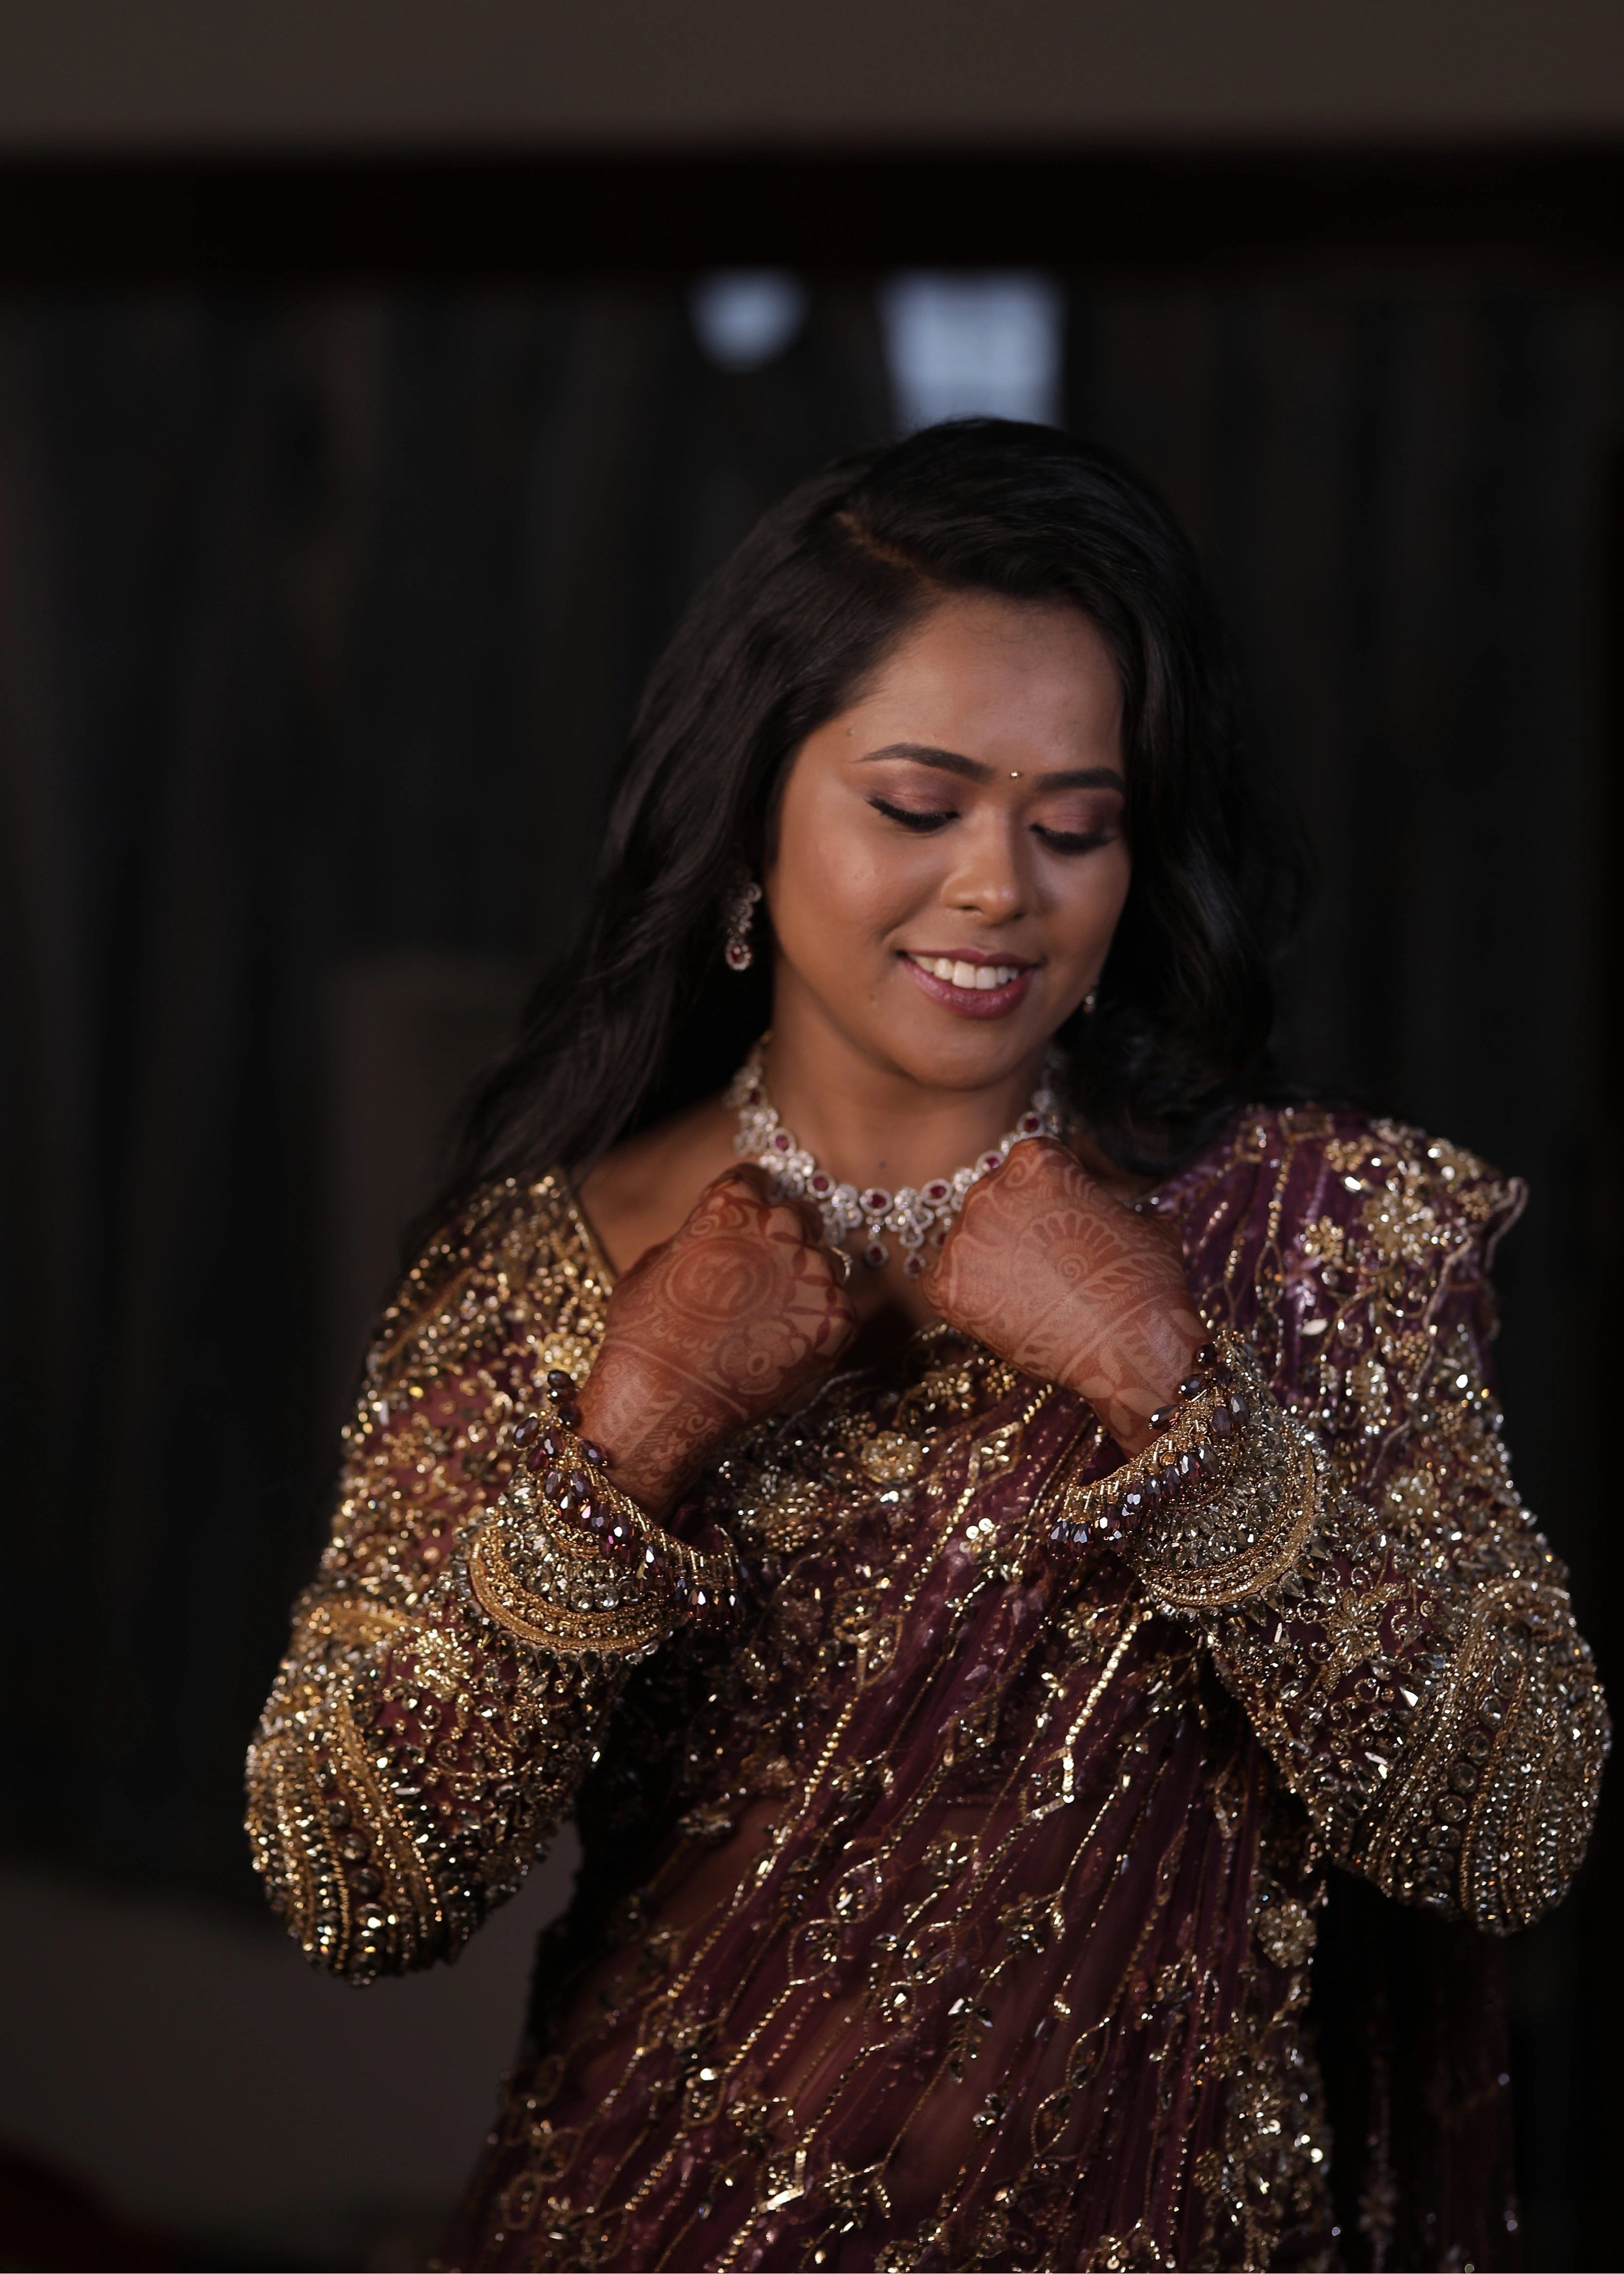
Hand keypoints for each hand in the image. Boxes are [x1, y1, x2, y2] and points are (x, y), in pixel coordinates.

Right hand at [577, 1167, 856, 1513]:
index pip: (756, 1180)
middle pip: (800, 1216)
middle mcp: (781, 1224)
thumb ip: (692, 1237)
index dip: (747, 1206)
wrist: (662, 1398)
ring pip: (823, 1265)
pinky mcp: (838, 1318)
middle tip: (760, 1282)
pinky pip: (839, 1311)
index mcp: (732, 1200)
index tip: (743, 1228)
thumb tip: (705, 1241)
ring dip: (803, 1285)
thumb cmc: (643, 1331)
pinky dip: (818, 1327)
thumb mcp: (652, 1264)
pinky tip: (785, 1347)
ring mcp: (815, 1271)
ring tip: (769, 1323)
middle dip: (782, 1242)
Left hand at [922, 1138, 1202, 1451]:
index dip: (1049, 1198)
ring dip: (990, 1261)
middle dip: (1016, 1227)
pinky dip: (963, 1297)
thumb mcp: (1144, 1220)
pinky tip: (999, 1311)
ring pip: (967, 1241)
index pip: (1027, 1167)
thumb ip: (1115, 1204)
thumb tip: (1118, 1212)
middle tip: (1046, 1265)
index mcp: (1035, 1160)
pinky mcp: (945, 1286)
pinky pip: (939, 1283)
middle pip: (993, 1200)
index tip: (1062, 1224)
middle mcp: (989, 1187)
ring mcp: (963, 1237)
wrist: (1128, 1345)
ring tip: (1029, 1294)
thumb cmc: (1143, 1281)